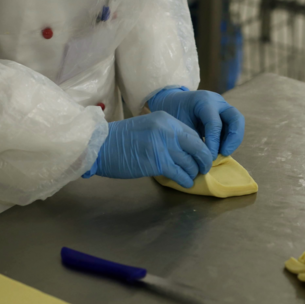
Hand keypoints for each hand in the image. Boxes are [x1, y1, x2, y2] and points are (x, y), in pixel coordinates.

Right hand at [87, 112, 212, 187]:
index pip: (193, 134)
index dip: (201, 147)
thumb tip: (184, 149)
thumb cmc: (121, 139)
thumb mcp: (148, 127)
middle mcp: (168, 131)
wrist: (100, 146)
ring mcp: (163, 147)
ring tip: (191, 176)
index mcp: (166, 120)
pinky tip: (185, 183)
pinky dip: (185, 180)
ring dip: (193, 172)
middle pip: (198, 147)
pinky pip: (180, 174)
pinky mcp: (157, 163)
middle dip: (204, 160)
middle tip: (204, 168)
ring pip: (190, 162)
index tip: (202, 156)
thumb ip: (166, 134)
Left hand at [147, 87, 245, 158]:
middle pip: (236, 118)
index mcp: (204, 101)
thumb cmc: (174, 114)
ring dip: (233, 140)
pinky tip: (220, 150)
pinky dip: (229, 139)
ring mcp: (223, 107)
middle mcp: (217, 102)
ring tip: (222, 153)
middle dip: (233, 138)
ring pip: (237, 123)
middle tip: (225, 153)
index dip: (214, 142)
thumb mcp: (179, 125)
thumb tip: (204, 158)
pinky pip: (233, 128)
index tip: (209, 158)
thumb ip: (193, 138)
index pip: (215, 123)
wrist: (172, 103)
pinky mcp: (225, 115)